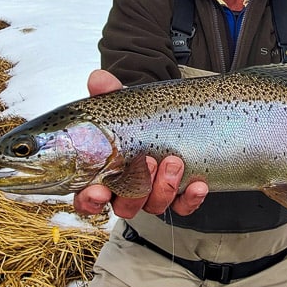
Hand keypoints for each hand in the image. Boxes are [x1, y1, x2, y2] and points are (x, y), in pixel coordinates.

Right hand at [72, 70, 208, 218]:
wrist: (166, 115)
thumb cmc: (136, 117)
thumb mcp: (121, 103)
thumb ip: (107, 92)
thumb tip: (98, 80)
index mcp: (104, 174)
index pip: (88, 199)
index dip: (90, 200)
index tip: (98, 191)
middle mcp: (127, 190)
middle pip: (125, 206)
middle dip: (136, 190)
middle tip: (148, 162)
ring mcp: (153, 194)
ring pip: (154, 206)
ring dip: (164, 188)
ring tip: (174, 161)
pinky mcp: (178, 196)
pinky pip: (183, 206)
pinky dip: (191, 199)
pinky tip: (198, 185)